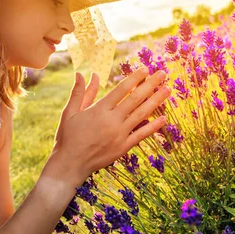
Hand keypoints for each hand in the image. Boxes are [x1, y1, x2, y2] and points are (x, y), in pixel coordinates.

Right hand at [46, 68, 170, 186]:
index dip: (135, 78)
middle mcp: (112, 121)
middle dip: (150, 85)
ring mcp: (119, 135)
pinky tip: (164, 118)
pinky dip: (153, 126)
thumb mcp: (70, 112)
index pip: (121, 89)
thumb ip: (80, 92)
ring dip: (156, 101)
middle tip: (163, 73)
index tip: (145, 69)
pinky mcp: (123, 148)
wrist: (70, 164)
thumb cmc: (68, 137)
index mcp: (99, 110)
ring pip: (142, 114)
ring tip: (167, 90)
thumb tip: (83, 73)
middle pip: (135, 99)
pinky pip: (141, 135)